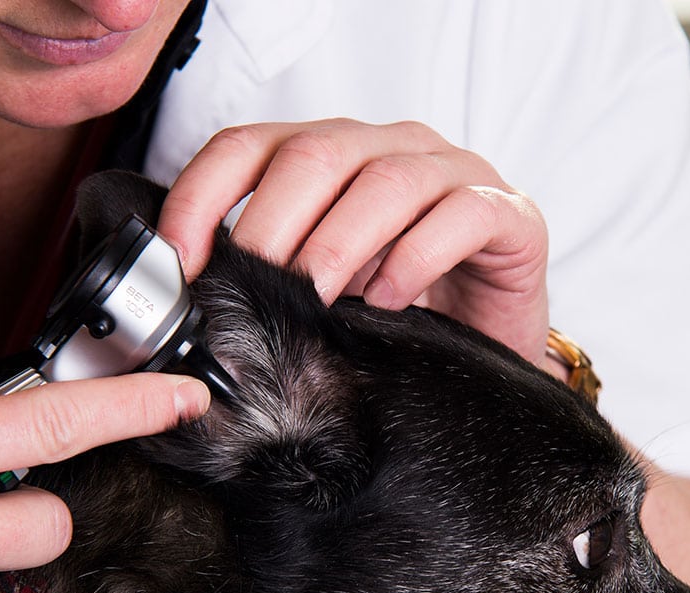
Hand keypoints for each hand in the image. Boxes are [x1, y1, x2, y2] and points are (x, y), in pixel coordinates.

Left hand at [156, 119, 550, 364]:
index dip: (204, 194)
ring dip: (338, 244)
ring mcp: (454, 174)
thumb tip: (197, 296)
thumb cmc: (403, 316)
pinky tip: (390, 301)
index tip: (181, 257)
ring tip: (315, 300)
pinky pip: (460, 216)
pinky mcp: (508, 214)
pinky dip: (415, 258)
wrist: (492, 350)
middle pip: (316, 156)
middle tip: (250, 289)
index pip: (250, 145)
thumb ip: (271, 275)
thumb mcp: (320, 291)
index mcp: (334, 156)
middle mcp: (391, 148)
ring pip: (386, 181)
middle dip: (271, 225)